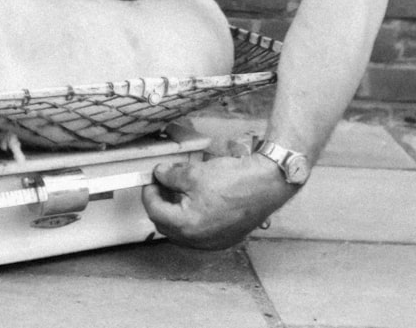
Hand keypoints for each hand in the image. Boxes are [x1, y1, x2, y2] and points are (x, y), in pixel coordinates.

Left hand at [142, 152, 296, 249]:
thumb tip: (160, 174)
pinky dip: (191, 220)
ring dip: (175, 213)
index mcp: (187, 225)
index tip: (150, 180)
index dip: (149, 193)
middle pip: (166, 225)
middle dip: (160, 204)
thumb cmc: (233, 180)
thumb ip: (171, 176)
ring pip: (183, 232)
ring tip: (177, 192)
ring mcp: (214, 242)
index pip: (155, 211)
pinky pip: (200, 234)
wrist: (266, 185)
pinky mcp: (226, 238)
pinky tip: (195, 202)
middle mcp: (199, 240)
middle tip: (160, 186)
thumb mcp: (194, 173)